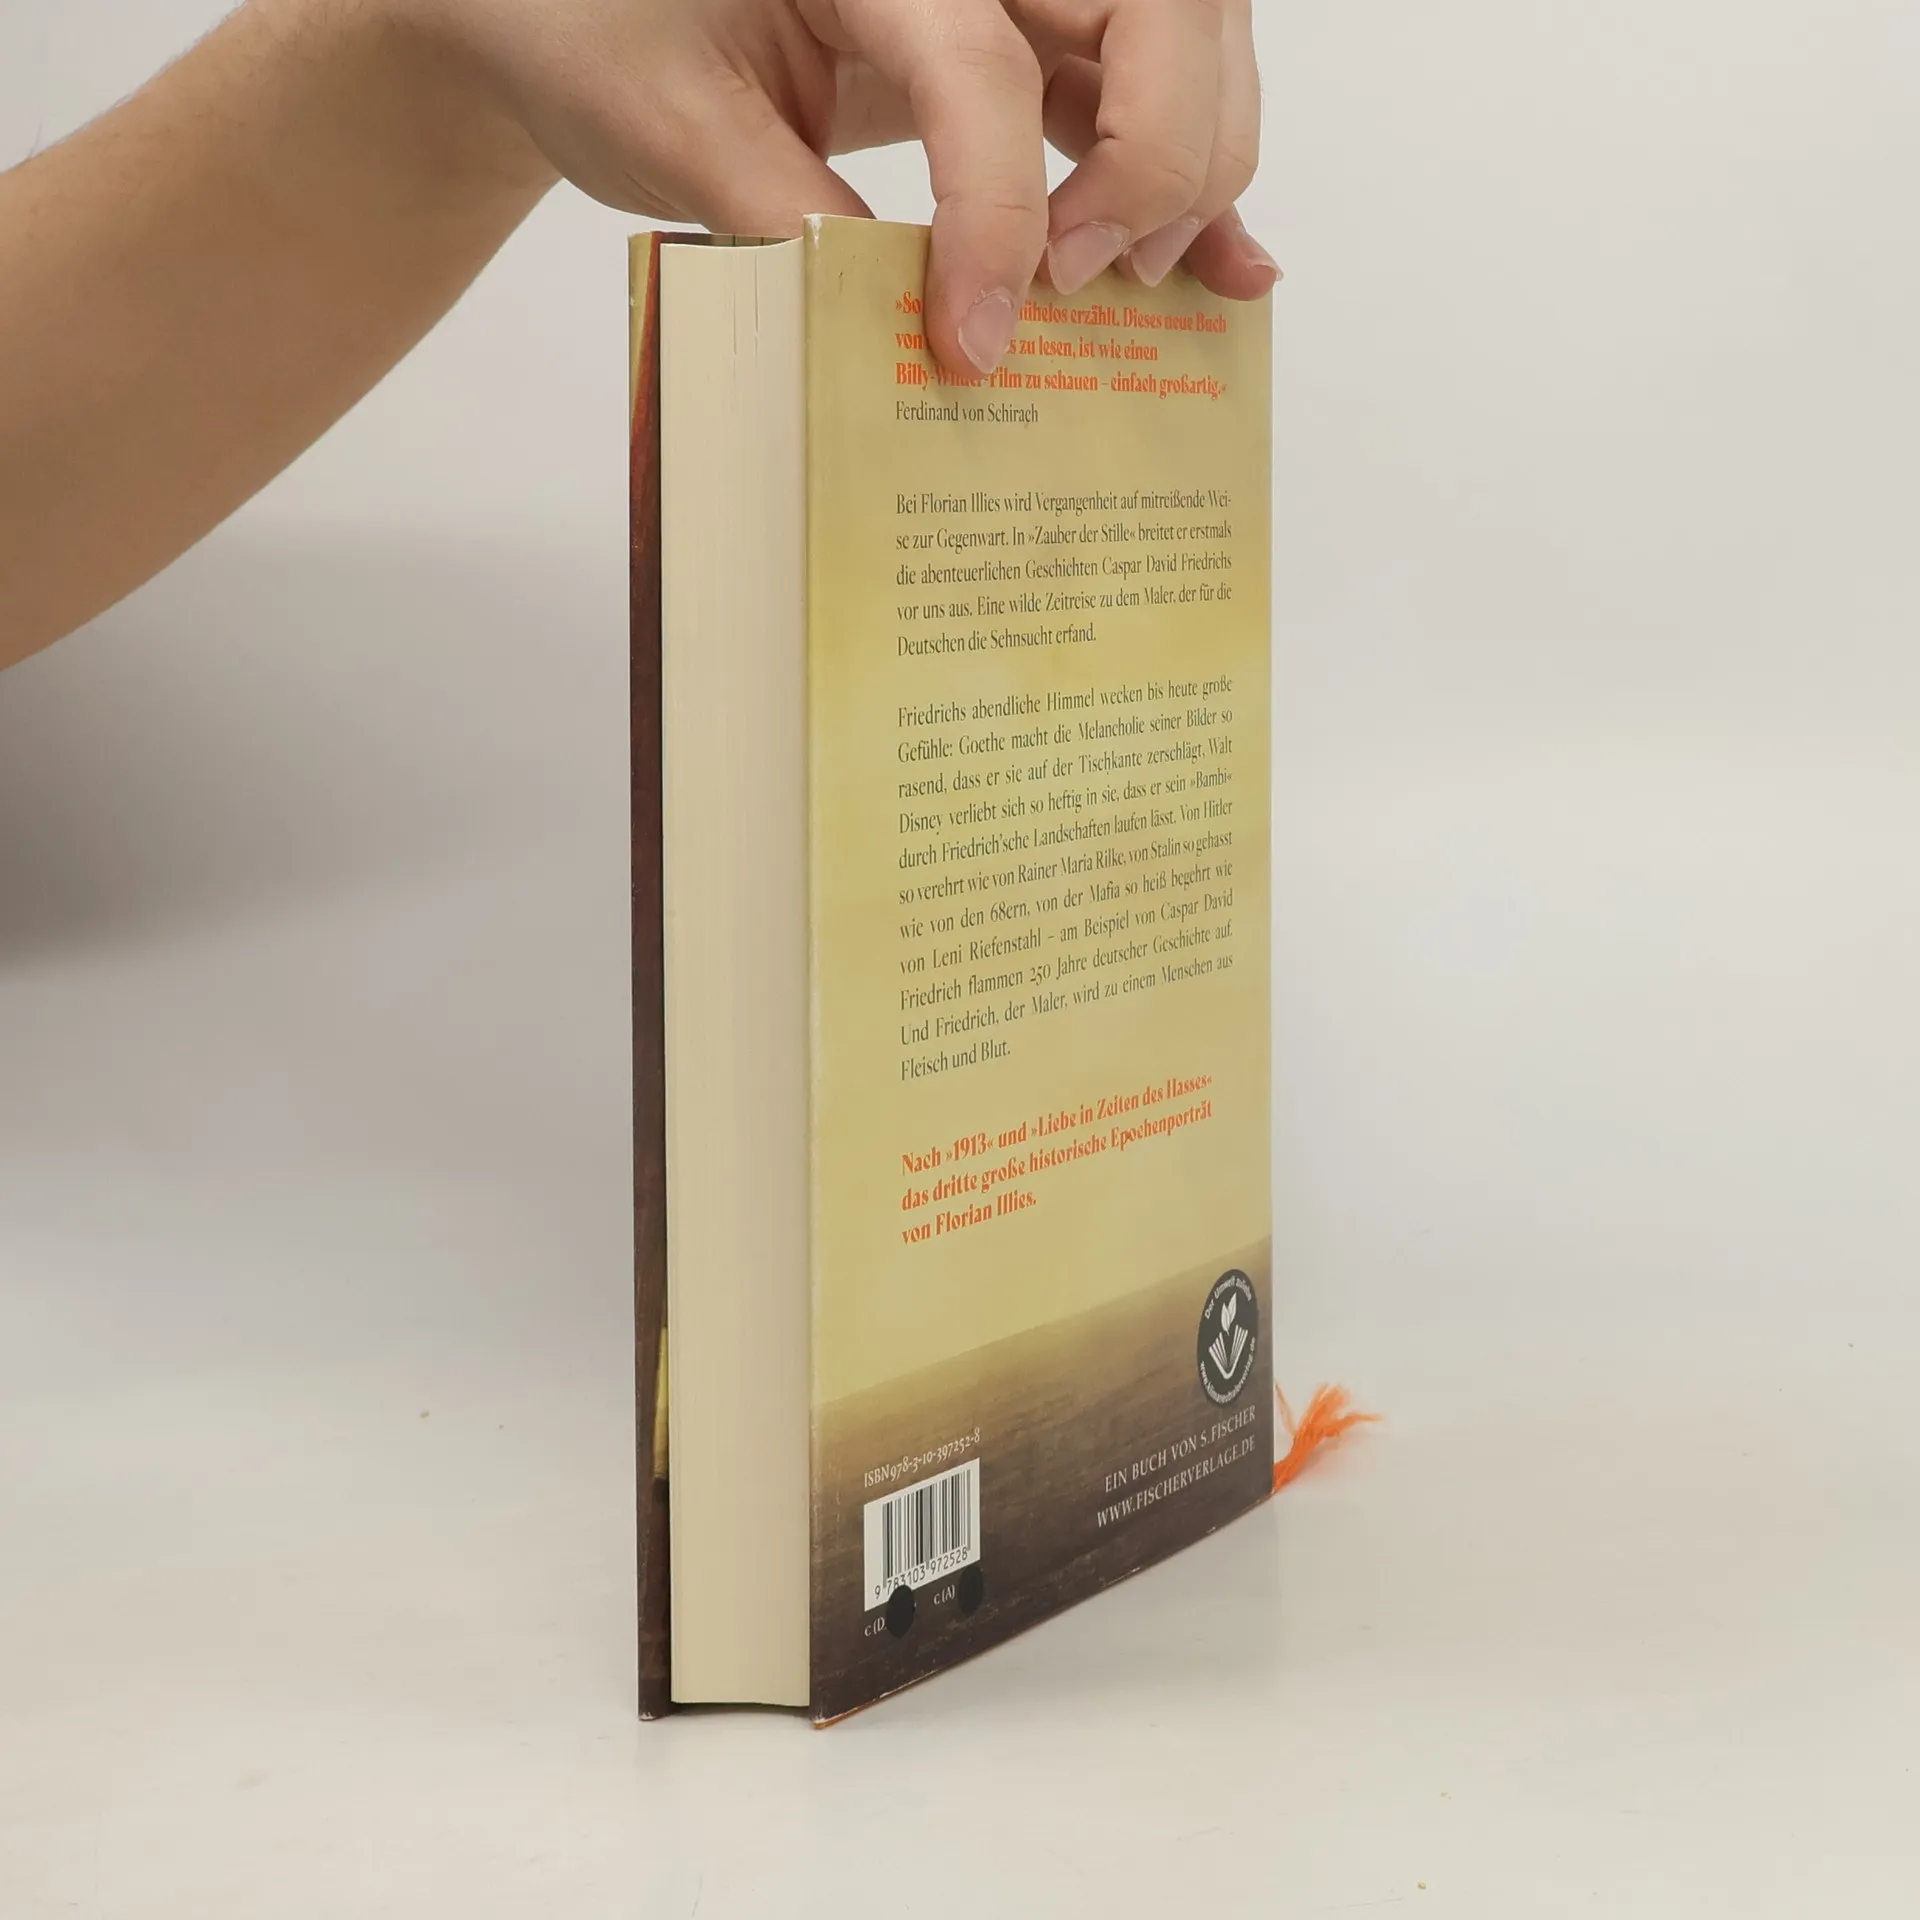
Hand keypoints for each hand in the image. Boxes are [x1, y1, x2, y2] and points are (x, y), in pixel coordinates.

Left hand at [389, 0, 1274, 374]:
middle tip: (1081, 282)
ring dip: (1188, 165)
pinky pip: (1144, 83)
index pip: (984, 64)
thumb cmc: (601, 30)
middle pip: (1153, 10)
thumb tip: (917, 330)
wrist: (583, 2)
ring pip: (1187, 38)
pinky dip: (1191, 173)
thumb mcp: (671, 131)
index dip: (997, 215)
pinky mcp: (1027, 23)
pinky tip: (1228, 265)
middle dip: (1154, 158)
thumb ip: (792, 221)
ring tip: (1127, 286)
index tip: (974, 341)